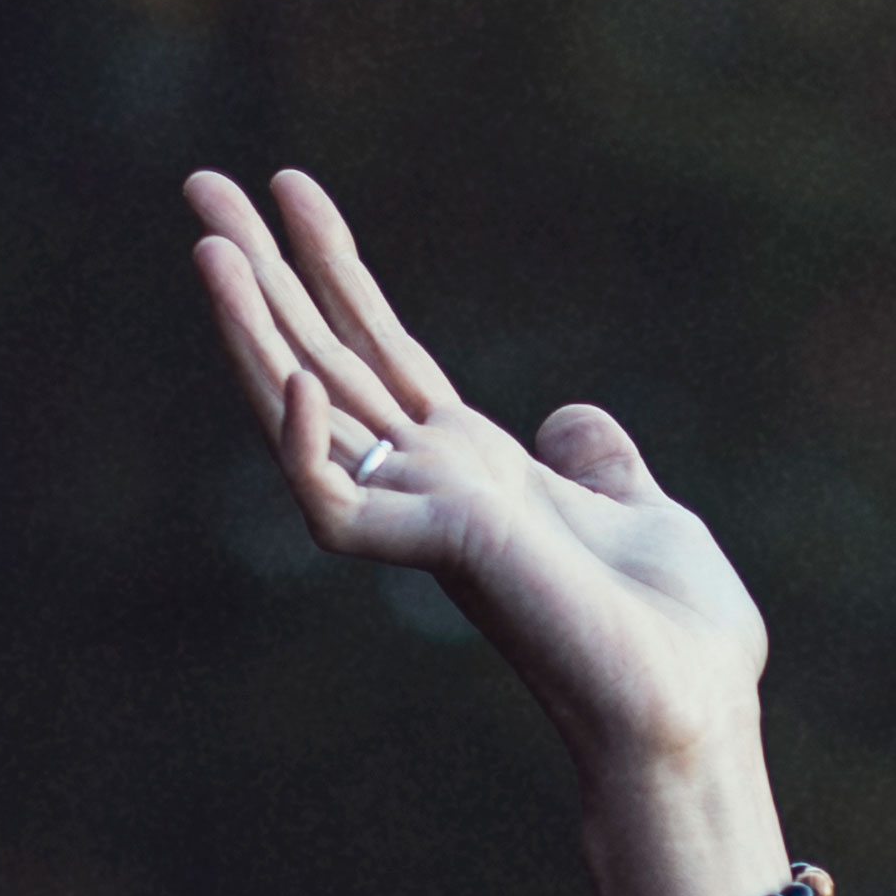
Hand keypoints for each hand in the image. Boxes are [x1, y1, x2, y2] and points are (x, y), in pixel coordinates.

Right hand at [185, 167, 795, 895]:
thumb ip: (599, 466)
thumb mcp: (646, 517)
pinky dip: (308, 442)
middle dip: (261, 275)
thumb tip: (576, 420)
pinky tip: (298, 375)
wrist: (695, 713)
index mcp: (477, 473)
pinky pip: (335, 503)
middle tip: (200, 181)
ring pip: (303, 414)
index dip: (338, 273)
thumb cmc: (679, 641)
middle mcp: (433, 489)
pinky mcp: (434, 558)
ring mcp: (424, 523)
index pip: (384, 355)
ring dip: (250, 329)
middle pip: (321, 361)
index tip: (294, 189)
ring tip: (206, 241)